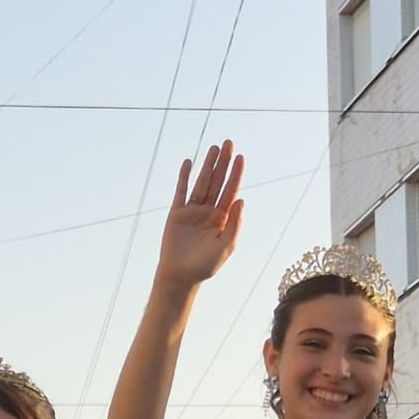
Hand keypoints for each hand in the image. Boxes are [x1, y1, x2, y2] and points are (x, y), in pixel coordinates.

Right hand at [157, 140, 244, 288]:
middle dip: (223, 163)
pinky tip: (189, 162)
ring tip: (213, 147)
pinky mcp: (177, 212)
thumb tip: (242, 200)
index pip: (231, 191)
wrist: (180, 275)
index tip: (240, 157)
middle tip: (228, 143)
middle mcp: (209, 211)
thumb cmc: (205, 265)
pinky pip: (181, 190)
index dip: (235, 174)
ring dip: (207, 165)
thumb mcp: (226, 246)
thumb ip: (235, 224)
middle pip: (218, 182)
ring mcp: (193, 211)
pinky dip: (184, 176)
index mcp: (223, 219)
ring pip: (201, 183)